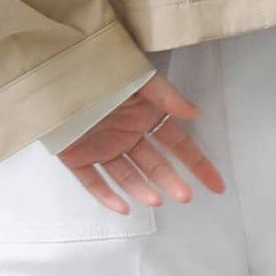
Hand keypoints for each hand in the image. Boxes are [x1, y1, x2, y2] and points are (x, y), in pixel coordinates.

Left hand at [55, 70, 226, 214]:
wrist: (58, 68)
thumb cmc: (103, 70)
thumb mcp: (140, 78)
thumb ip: (167, 96)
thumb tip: (196, 113)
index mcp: (145, 117)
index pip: (178, 145)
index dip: (198, 164)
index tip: (216, 185)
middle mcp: (128, 135)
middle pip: (154, 164)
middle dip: (171, 180)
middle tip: (184, 196)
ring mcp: (103, 148)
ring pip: (127, 175)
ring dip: (141, 189)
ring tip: (155, 200)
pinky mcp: (77, 157)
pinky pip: (93, 181)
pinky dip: (106, 195)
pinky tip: (122, 207)